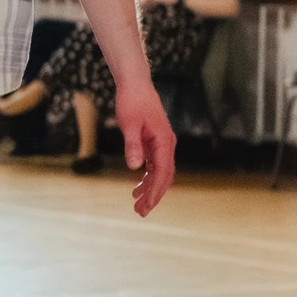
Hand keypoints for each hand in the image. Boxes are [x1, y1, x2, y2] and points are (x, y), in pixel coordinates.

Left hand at [113, 76, 175, 216]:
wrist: (135, 84)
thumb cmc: (132, 101)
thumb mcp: (129, 123)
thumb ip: (132, 145)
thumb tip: (135, 167)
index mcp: (164, 141)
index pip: (163, 172)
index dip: (155, 191)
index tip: (147, 206)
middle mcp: (167, 144)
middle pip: (164, 176)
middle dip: (153, 195)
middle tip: (140, 212)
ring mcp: (162, 144)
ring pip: (159, 172)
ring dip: (149, 189)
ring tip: (137, 205)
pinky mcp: (154, 142)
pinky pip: (154, 165)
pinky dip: (147, 177)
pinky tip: (137, 187)